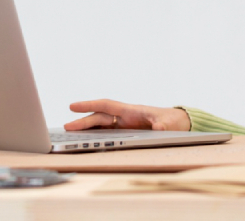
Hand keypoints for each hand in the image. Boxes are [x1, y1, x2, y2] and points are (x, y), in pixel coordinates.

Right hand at [64, 99, 191, 131]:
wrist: (178, 124)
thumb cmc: (172, 120)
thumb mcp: (167, 123)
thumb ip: (161, 125)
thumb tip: (158, 128)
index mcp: (131, 111)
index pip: (106, 106)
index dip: (89, 105)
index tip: (72, 106)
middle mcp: (124, 116)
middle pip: (99, 117)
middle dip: (83, 122)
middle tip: (67, 127)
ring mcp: (124, 124)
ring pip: (100, 125)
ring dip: (86, 128)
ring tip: (70, 133)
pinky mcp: (126, 132)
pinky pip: (107, 132)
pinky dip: (96, 134)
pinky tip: (86, 139)